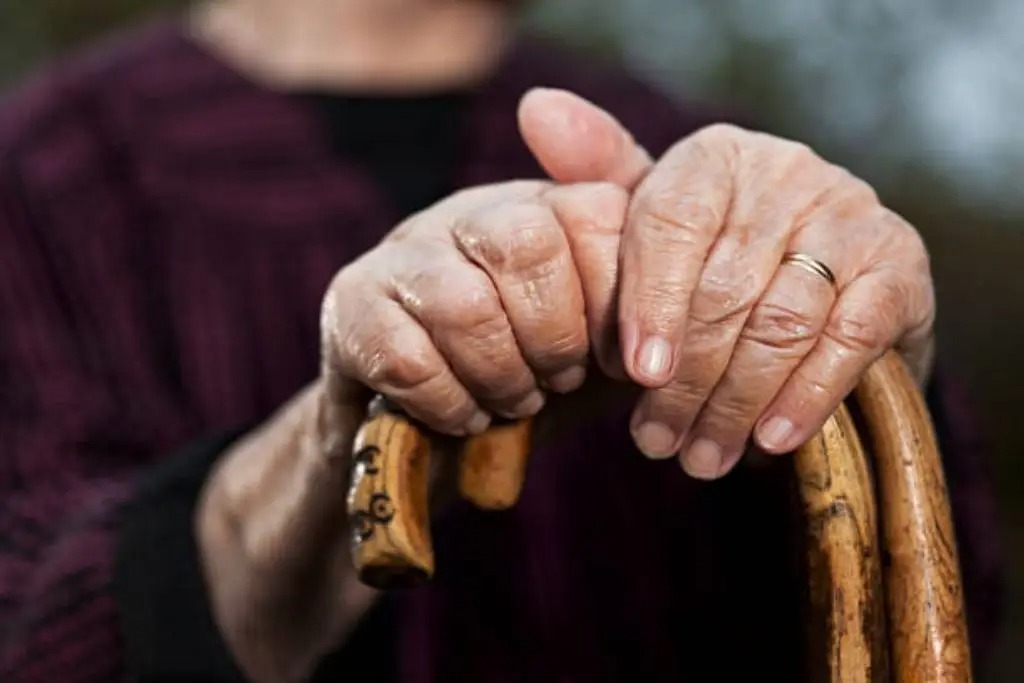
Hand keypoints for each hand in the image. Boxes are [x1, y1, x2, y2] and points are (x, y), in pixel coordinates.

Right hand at [198, 174, 635, 680]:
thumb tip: (708, 278)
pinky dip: (451, 404)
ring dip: (502, 375)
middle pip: (526, 244)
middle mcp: (468, 211)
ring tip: (513, 401)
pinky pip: (408, 358)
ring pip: (464, 303)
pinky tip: (463, 415)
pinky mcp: (351, 308)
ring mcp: (402, 254)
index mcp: (540, 205)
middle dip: (555, 336)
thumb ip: (655, 295)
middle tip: (559, 379)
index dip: (617, 300)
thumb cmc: (533, 372)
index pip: (596, 215)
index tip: (619, 358)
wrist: (429, 430)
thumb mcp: (607, 335)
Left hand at [521, 89, 935, 480]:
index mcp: (715, 157)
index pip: (672, 222)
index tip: (635, 374)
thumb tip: (536, 109)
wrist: (820, 282)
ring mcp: (851, 215)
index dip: (650, 303)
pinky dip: (807, 395)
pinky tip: (771, 440)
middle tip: (658, 442)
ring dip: (736, 401)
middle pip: (724, 285)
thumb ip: (598, 176)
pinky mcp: (899, 266)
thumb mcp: (652, 219)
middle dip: (687, 379)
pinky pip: (848, 338)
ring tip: (701, 456)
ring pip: (781, 320)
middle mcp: (787, 172)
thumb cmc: (711, 258)